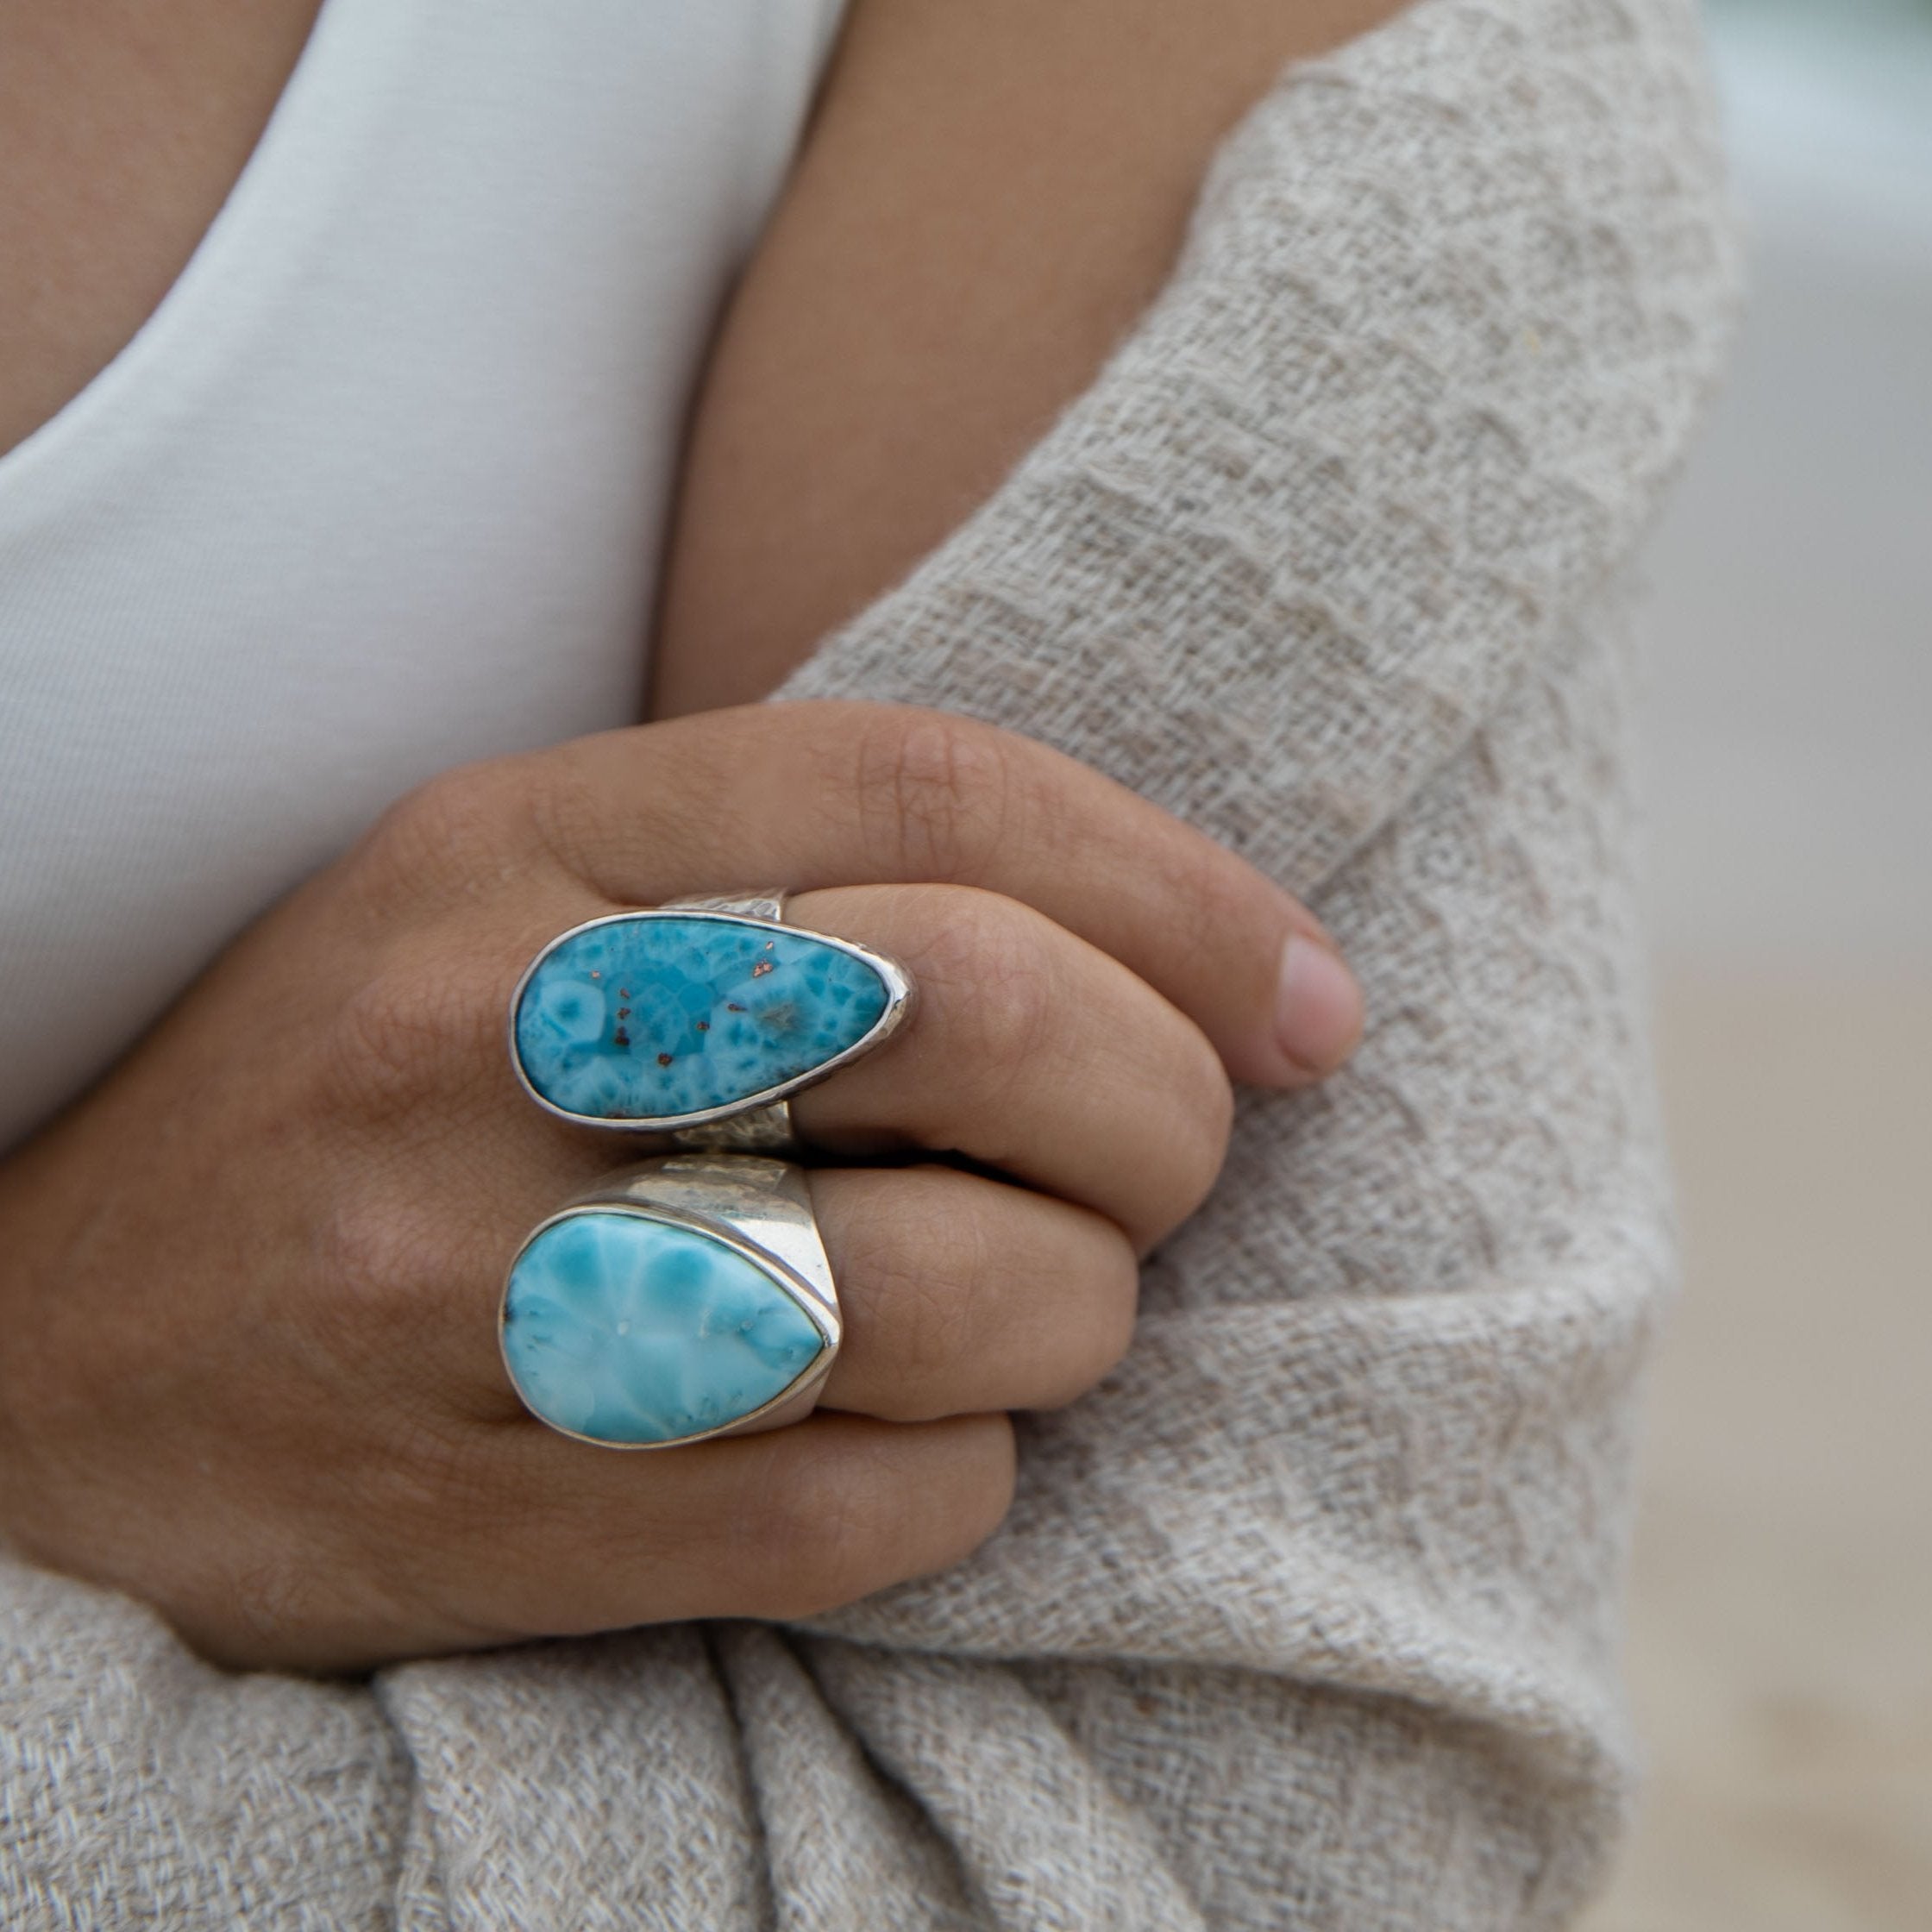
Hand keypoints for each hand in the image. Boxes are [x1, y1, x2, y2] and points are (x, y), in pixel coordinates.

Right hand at [0, 703, 1360, 1671]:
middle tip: (1173, 1154)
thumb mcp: (512, 900)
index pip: (930, 794)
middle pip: (985, 1021)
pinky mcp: (506, 1525)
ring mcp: (488, 1297)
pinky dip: (970, 1474)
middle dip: (1168, 1108)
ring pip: (967, 1296)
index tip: (1304, 991)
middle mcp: (486, 1043)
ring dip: (1087, 1311)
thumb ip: (790, 879)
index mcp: (511, 846)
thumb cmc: (355, 1101)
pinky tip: (919, 1435)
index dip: (1177, 888)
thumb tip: (1172, 946)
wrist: (52, 1374)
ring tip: (1045, 1300)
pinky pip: (881, 1509)